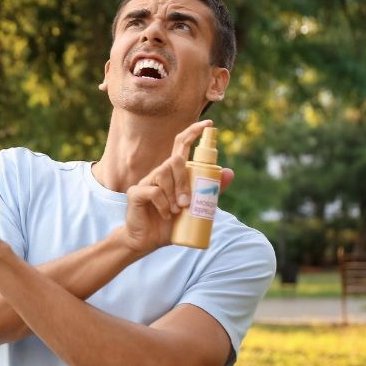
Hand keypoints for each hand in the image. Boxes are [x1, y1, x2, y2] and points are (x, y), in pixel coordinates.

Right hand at [120, 120, 233, 254]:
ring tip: (177, 211)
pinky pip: (153, 191)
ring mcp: (146, 182)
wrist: (146, 241)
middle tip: (187, 203)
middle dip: (184, 181)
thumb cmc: (170, 224)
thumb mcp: (195, 208)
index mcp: (173, 173)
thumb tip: (230, 172)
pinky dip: (163, 204)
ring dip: (174, 194)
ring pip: (163, 174)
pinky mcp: (135, 193)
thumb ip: (210, 192)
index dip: (193, 132)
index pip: (181, 145)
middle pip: (174, 161)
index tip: (208, 124)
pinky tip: (166, 215)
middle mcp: (159, 173)